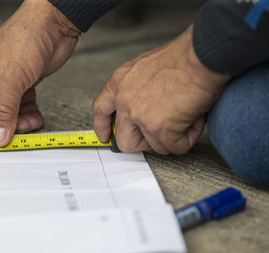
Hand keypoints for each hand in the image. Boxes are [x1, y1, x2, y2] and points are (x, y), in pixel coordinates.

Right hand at [0, 0, 79, 145]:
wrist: (54, 24)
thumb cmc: (26, 37)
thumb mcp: (11, 77)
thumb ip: (4, 110)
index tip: (4, 139)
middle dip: (7, 127)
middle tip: (22, 131)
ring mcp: (6, 86)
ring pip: (8, 116)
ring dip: (21, 124)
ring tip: (32, 122)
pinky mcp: (22, 87)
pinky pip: (22, 110)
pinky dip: (29, 117)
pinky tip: (36, 117)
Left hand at [93, 26, 230, 154]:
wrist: (202, 54)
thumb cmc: (183, 56)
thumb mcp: (145, 66)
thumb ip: (136, 88)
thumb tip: (144, 106)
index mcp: (119, 82)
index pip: (101, 111)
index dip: (103, 127)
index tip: (105, 136)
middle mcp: (124, 100)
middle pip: (124, 141)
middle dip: (144, 141)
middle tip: (162, 132)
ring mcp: (139, 116)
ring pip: (155, 146)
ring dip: (173, 136)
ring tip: (187, 115)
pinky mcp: (159, 128)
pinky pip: (175, 148)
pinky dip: (188, 138)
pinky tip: (195, 119)